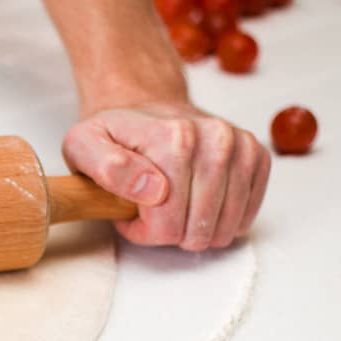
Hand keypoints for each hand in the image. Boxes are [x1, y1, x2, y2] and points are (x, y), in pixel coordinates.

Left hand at [62, 102, 269, 251]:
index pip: (166, 224)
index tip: (129, 213)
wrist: (145, 109)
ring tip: (174, 208)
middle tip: (151, 211)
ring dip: (196, 230)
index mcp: (174, 138)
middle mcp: (214, 138)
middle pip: (197, 228)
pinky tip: (200, 206)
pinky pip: (245, 215)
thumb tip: (152, 190)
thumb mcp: (84, 146)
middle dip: (169, 232)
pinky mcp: (255, 157)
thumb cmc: (115, 135)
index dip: (142, 230)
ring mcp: (240, 146)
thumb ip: (106, 168)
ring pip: (224, 228)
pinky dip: (221, 222)